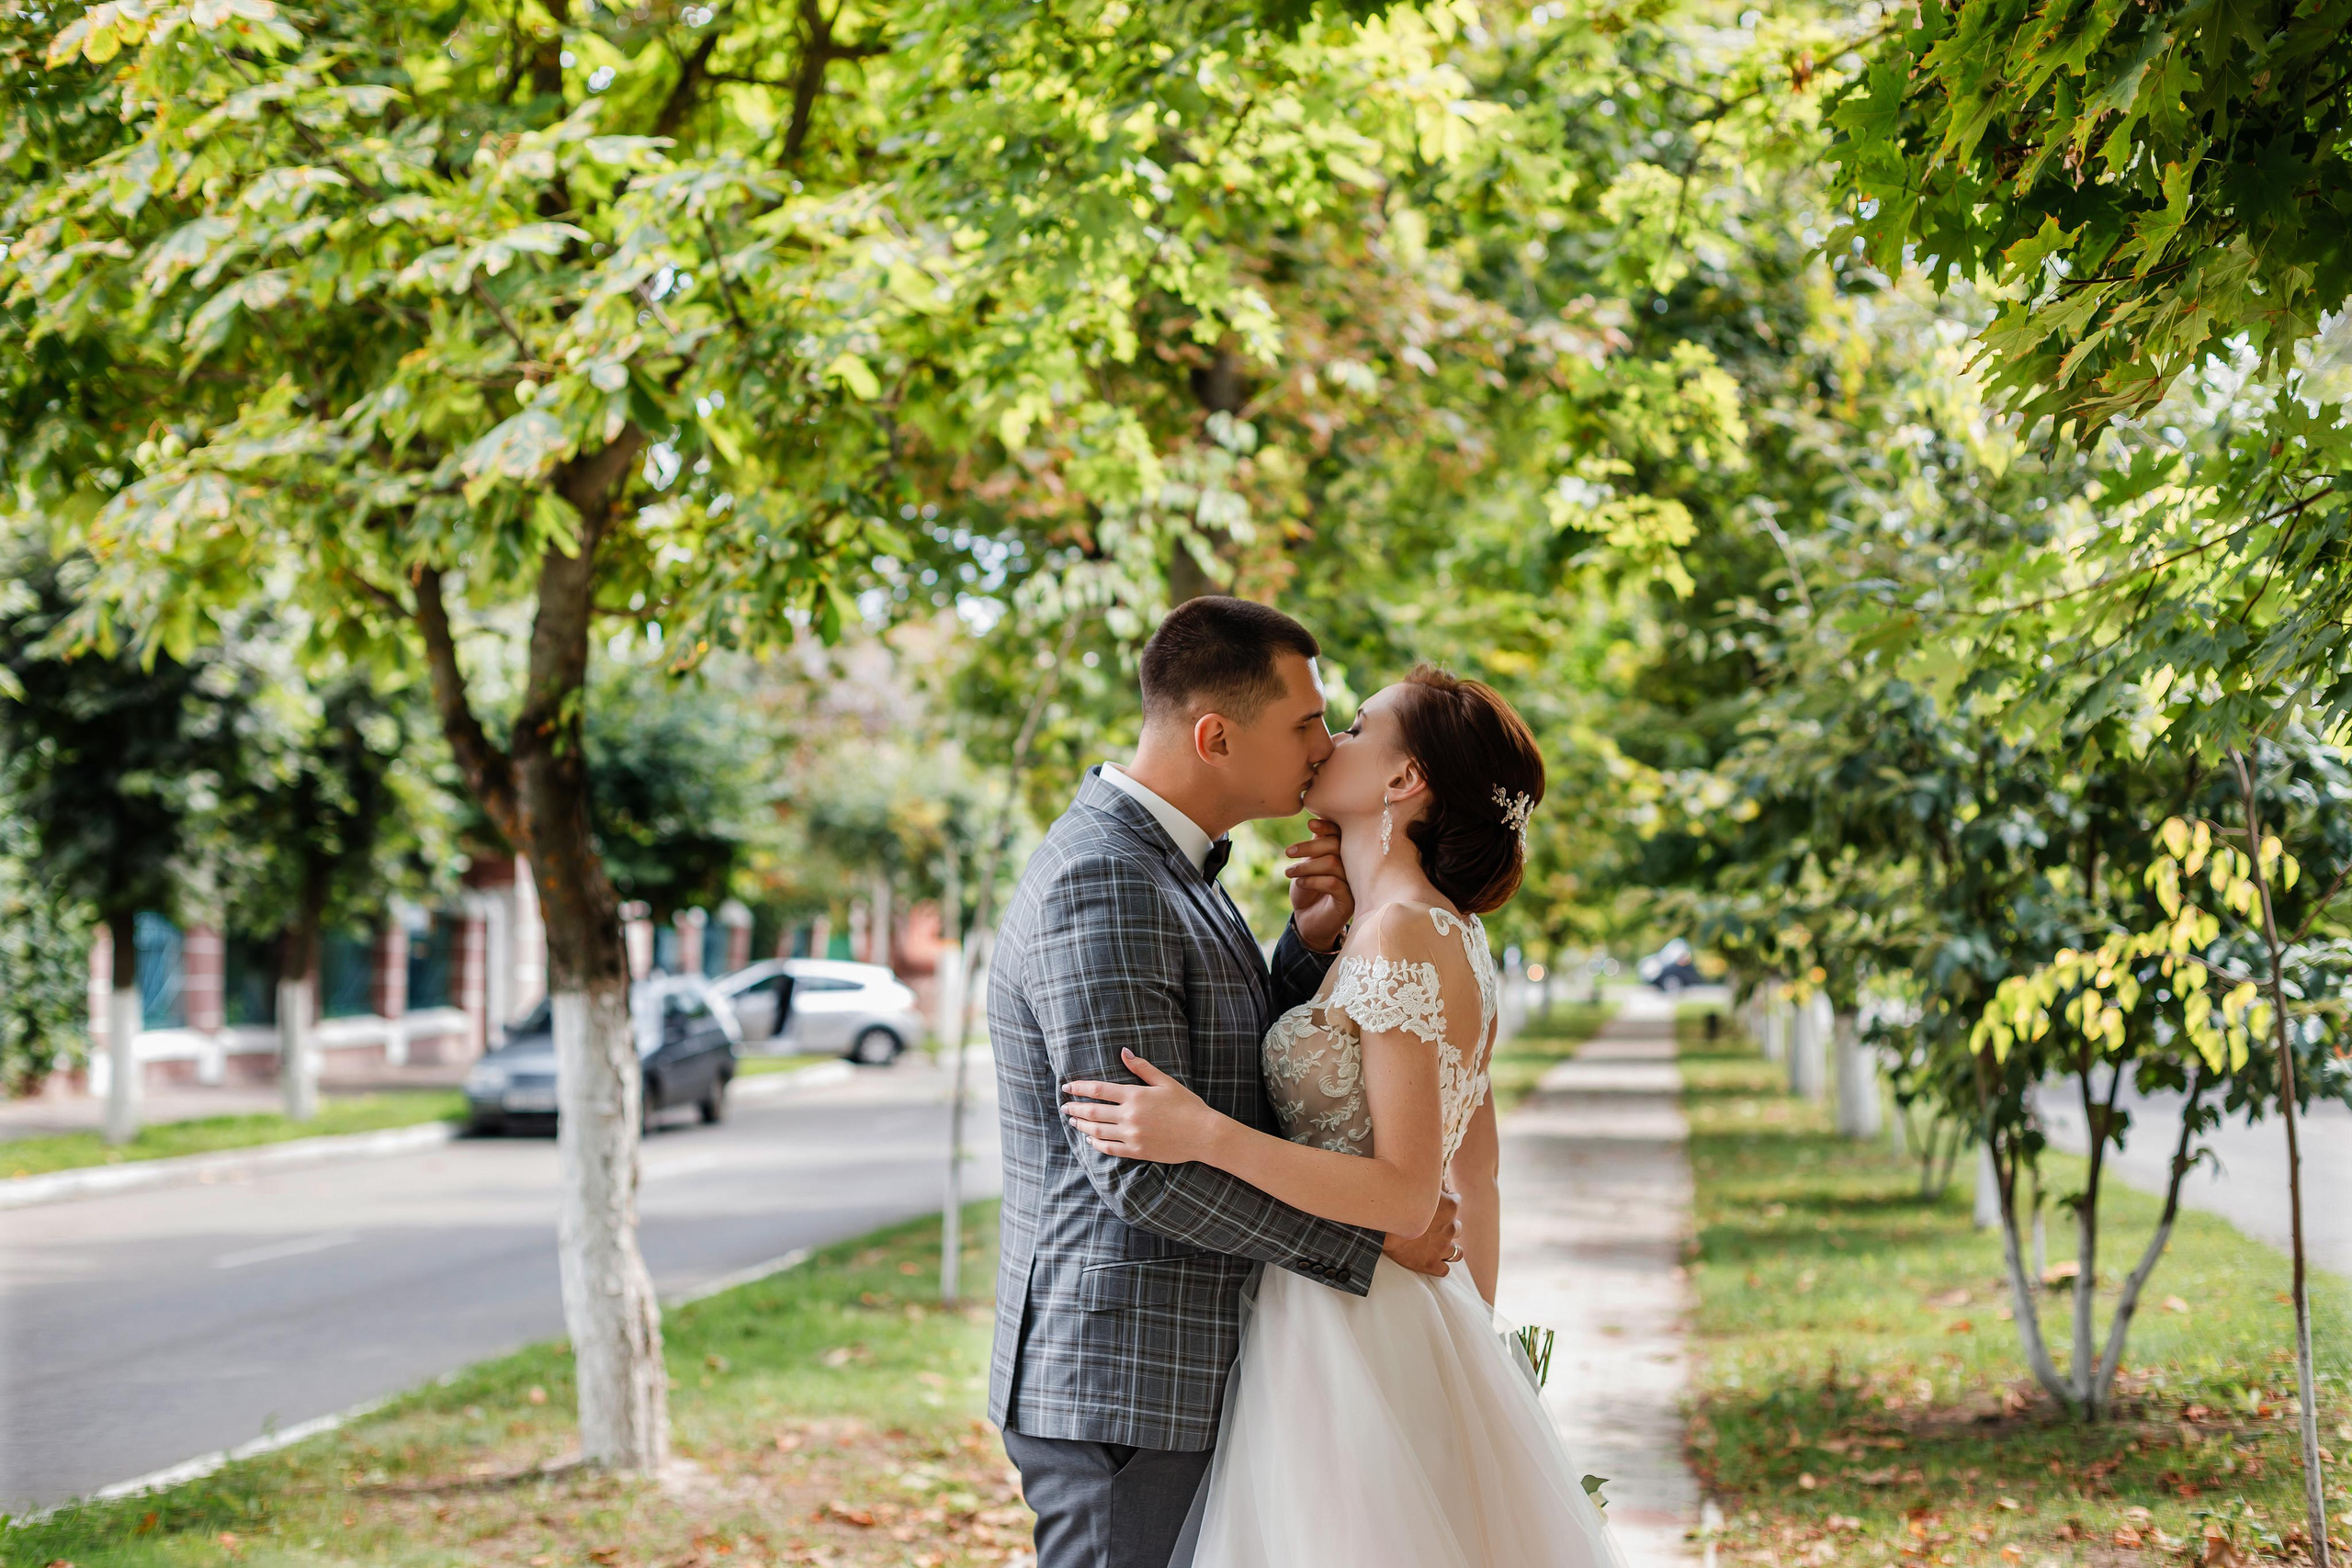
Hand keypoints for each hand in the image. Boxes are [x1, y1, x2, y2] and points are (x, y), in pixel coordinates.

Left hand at [1063, 1050, 1223, 1164]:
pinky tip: (1090, 1138)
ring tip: (1072, 1120)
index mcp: (1135, 1095)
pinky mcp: (1137, 1151)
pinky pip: (1109, 1148)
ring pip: (1097, 1130)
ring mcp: (1132, 1135)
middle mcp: (1129, 1116)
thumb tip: (1123, 1052)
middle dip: (1074, 1107)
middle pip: (1092, 1111)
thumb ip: (1142, 1068)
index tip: (1066, 1087)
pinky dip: (1096, 1143)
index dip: (1079, 1088)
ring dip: (1081, 1124)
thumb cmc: (1187, 1105)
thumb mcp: (1165, 1082)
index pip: (1098, 1090)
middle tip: (1064, 1105)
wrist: (1203, 1134)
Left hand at [1285, 816, 1353, 954]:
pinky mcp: (1350, 901)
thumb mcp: (1308, 864)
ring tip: (1289, 872)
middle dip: (1310, 847)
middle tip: (1288, 853)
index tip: (1310, 825)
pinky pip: (1334, 884)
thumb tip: (1315, 820)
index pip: (1343, 834)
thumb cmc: (1308, 889)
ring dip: (1306, 866)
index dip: (1328, 826)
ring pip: (1333, 863)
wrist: (1307, 921)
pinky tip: (1300, 883)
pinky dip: (1313, 880)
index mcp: (1346, 854)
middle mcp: (1355, 867)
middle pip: (1337, 845)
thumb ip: (1316, 845)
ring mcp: (1355, 884)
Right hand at [1381, 1189, 1460, 1277]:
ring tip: (1438, 1246)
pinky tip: (1430, 1260)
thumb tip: (1439, 1182)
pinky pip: (1444, 1269)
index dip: (1447, 1201)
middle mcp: (1450, 1228)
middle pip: (1457, 1227)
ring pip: (1457, 1252)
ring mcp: (1442, 1248)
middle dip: (1447, 1225)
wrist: (1379, 1222)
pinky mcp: (1431, 1264)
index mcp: (1450, 1207)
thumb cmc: (1397, 1198)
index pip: (1457, 1201)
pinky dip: (1439, 1265)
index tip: (1438, 1202)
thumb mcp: (1418, 1181)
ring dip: (1449, 1248)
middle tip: (1433, 1224)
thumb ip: (1432, 1182)